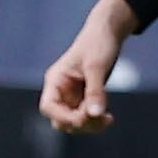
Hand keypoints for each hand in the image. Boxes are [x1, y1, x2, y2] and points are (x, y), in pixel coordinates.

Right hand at [39, 0, 134, 132]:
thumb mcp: (97, 66)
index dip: (62, 117)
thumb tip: (94, 114)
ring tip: (108, 118)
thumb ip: (95, 90)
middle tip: (102, 117)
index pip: (48, 106)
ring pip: (73, 122)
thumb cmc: (98, 43)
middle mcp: (60, 90)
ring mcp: (71, 96)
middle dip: (80, 123)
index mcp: (55, 80)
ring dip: (89, 125)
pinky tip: (108, 117)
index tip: (83, 118)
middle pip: (61, 120)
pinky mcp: (83, 99)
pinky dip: (95, 120)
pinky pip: (85, 118)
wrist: (108, 32)